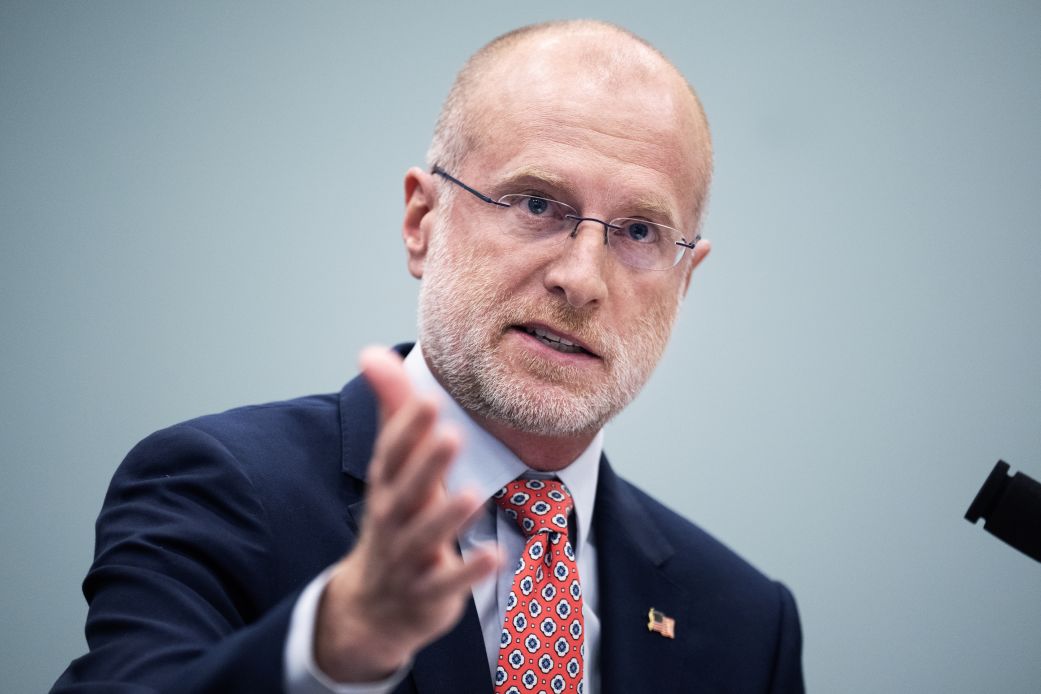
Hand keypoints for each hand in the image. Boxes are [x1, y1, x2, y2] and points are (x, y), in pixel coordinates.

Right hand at [313, 347, 499, 681]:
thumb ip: (391, 410)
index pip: (391, 454)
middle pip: (406, 492)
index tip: (428, 399)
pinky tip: (495, 556)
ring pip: (424, 537)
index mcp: (386, 486)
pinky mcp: (427, 593)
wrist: (372, 605)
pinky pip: (447, 583)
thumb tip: (371, 351)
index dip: (407, 429)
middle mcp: (391, 519)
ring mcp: (406, 558)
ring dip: (446, 517)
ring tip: (472, 494)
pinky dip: (469, 572)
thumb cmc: (393, 519)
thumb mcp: (391, 466)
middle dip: (426, 465)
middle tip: (452, 434)